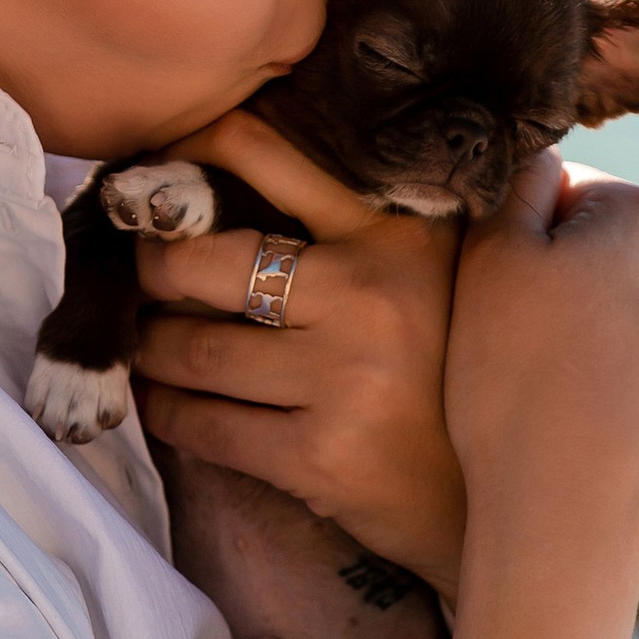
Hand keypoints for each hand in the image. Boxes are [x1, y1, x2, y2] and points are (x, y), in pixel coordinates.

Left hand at [130, 109, 467, 592]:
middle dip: (152, 270)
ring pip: (191, 350)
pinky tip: (166, 403)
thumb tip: (243, 147)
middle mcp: (371, 294)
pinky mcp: (321, 457)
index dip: (185, 155)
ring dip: (151, 348)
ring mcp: (345, 379)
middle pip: (202, 260)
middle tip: (141, 276)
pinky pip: (205, 426)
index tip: (153, 174)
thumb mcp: (432, 267)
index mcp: (396, 230)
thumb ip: (365, 209)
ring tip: (147, 344)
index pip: (262, 152)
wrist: (497, 492)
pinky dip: (169, 412)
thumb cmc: (446, 368)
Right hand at [446, 156, 638, 607]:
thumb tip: (543, 157)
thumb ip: (517, 187)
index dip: (520, 238)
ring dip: (598, 355)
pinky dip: (622, 417)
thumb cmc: (512, 387)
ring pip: (638, 337)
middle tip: (510, 352)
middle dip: (568, 294)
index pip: (574, 195)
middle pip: (613, 266)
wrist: (566, 530)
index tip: (494, 291)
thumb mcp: (487, 261)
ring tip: (543, 409)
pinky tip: (577, 450)